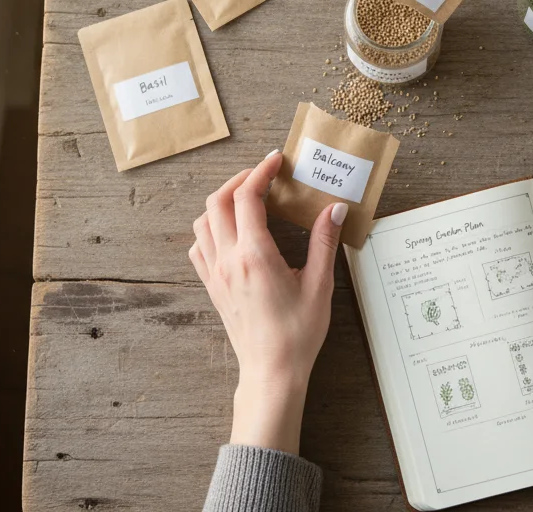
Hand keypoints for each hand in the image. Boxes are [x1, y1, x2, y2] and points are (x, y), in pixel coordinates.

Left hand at [189, 149, 346, 453]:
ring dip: (221, 201)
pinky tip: (230, 232)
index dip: (261, 172)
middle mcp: (228, 260)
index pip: (247, 197)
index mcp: (255, 255)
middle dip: (239, 180)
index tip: (276, 161)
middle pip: (217, 201)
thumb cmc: (298, 333)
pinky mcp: (212, 287)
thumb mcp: (320, 286)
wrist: (272, 371)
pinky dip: (209, 228)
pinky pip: (198, 247)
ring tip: (246, 198)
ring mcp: (215, 273)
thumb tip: (334, 208)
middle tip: (263, 175)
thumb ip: (324, 242)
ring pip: (202, 221)